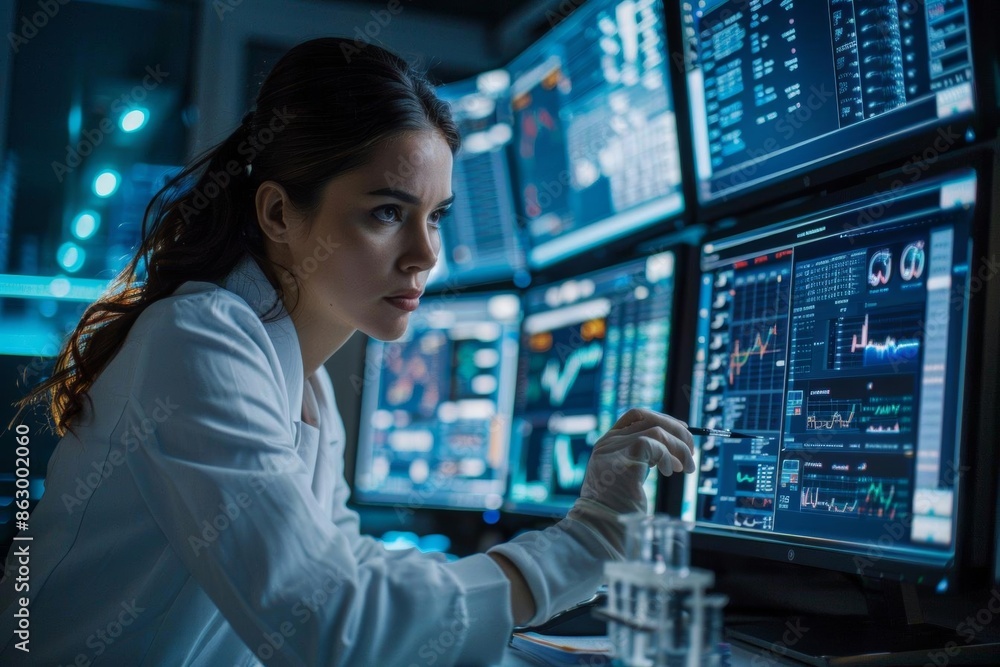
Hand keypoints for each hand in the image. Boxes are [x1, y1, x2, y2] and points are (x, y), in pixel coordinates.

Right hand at [578, 408, 695, 514]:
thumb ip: (641, 460)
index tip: (682, 430)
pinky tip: (670, 473)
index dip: (662, 419)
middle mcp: (608, 442)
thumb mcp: (628, 477)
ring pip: (655, 430)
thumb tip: (672, 449)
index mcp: (607, 444)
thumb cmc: (617, 510)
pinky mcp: (624, 459)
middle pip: (646, 417)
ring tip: (686, 468)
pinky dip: (668, 457)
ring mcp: (614, 449)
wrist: (602, 528)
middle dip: (675, 429)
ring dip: (679, 447)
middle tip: (691, 450)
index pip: (636, 417)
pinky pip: (655, 445)